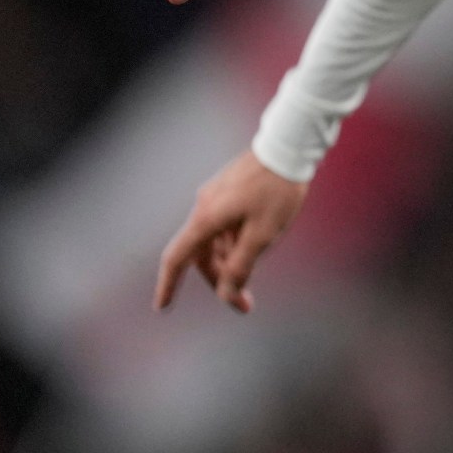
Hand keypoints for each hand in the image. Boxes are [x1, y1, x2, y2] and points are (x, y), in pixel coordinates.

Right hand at [155, 149, 308, 313]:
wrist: (289, 146)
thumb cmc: (278, 190)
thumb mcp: (263, 235)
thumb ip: (241, 266)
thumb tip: (227, 294)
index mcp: (206, 219)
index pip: (177, 259)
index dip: (168, 285)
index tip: (163, 307)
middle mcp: (204, 207)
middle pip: (201, 254)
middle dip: (220, 281)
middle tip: (245, 303)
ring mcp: (216, 197)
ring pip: (215, 240)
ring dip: (230, 262)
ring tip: (257, 273)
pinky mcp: (229, 191)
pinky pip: (225, 225)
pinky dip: (235, 243)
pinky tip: (257, 246)